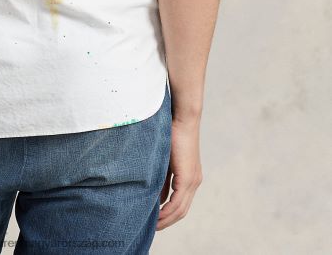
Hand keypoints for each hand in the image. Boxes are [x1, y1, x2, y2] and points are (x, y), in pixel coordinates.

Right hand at [156, 115, 202, 229]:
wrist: (182, 119)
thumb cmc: (172, 134)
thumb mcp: (166, 162)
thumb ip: (164, 180)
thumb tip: (158, 199)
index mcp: (190, 178)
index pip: (181, 204)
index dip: (169, 215)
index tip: (156, 221)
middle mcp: (194, 182)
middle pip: (182, 210)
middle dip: (167, 221)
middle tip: (153, 228)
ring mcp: (193, 180)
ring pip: (181, 208)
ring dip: (167, 218)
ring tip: (153, 225)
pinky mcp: (188, 177)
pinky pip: (178, 200)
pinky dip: (167, 210)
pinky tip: (158, 214)